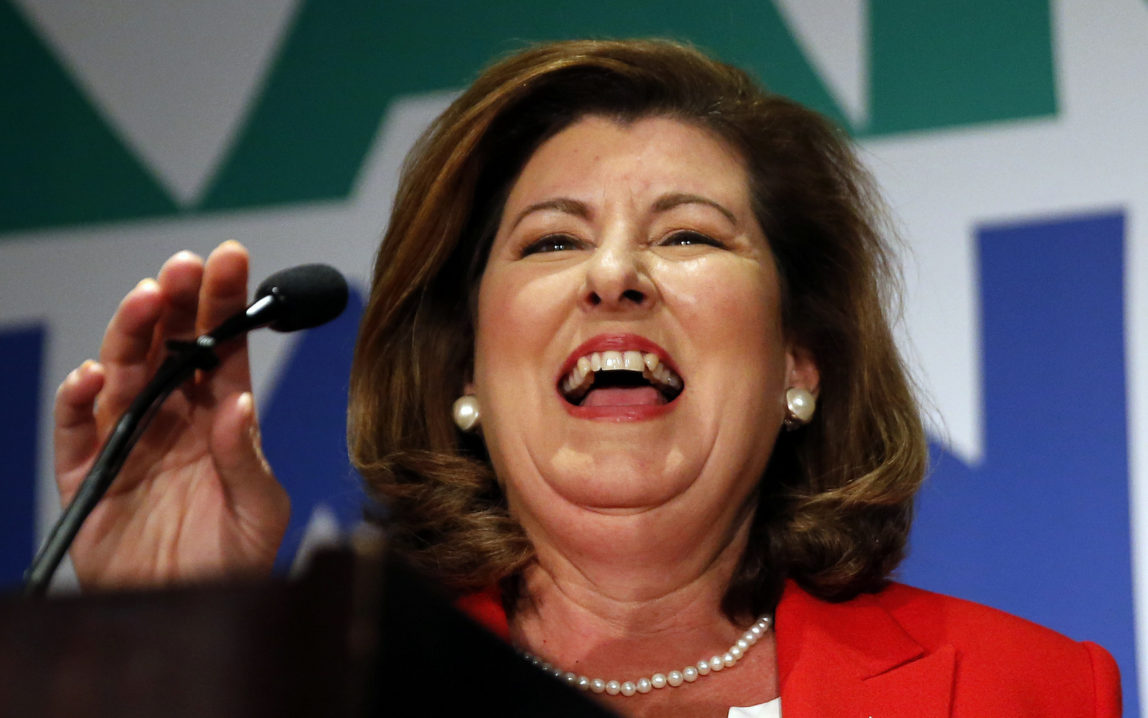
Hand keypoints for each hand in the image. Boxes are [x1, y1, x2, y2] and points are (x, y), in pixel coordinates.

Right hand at [52, 241, 288, 587]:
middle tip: (182, 268)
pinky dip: (78, 400)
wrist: (195, 611)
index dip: (225, 301)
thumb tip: (239, 402)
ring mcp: (131, 441)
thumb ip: (247, 458)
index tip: (231, 256)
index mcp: (221, 416)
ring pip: (123, 373)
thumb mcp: (261, 511)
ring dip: (130, 335)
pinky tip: (93, 376)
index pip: (222, 347)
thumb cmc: (236, 559)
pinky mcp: (90, 475)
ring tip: (145, 302)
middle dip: (175, 302)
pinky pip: (77, 430)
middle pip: (169, 346)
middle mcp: (174, 417)